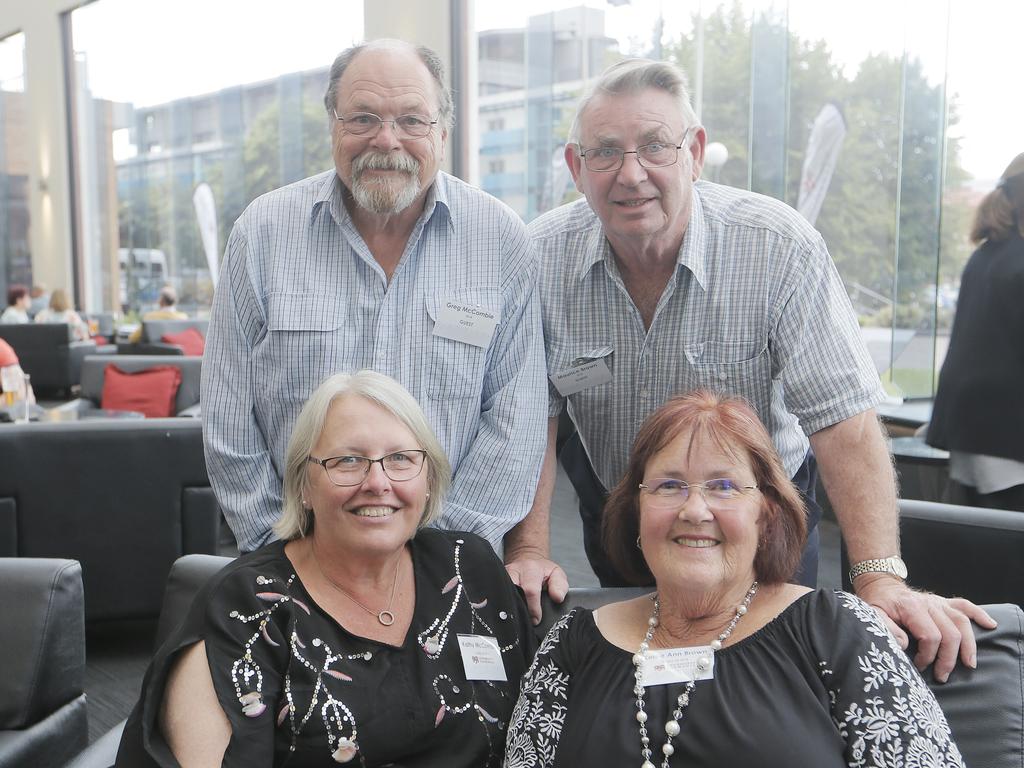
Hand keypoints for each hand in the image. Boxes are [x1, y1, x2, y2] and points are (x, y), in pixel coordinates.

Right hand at [504, 550, 568, 625]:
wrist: (526, 560)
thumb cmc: (542, 571)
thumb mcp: (556, 574)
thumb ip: (560, 586)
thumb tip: (557, 598)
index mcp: (531, 568)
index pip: (530, 590)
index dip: (533, 608)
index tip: (536, 619)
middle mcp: (514, 571)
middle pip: (513, 593)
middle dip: (520, 609)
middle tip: (526, 621)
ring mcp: (503, 576)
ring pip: (503, 595)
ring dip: (510, 608)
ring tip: (518, 618)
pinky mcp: (496, 581)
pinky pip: (498, 595)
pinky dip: (504, 605)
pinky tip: (509, 613)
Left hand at [855, 575, 996, 682]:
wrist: (880, 586)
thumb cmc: (877, 604)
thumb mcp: (872, 616)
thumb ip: (887, 629)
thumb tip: (906, 644)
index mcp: (912, 607)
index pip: (931, 636)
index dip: (928, 655)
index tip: (919, 666)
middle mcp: (929, 603)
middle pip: (950, 633)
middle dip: (948, 658)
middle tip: (942, 675)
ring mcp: (938, 602)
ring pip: (962, 623)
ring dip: (968, 645)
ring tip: (969, 664)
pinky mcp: (943, 602)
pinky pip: (965, 605)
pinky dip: (979, 614)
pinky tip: (991, 625)